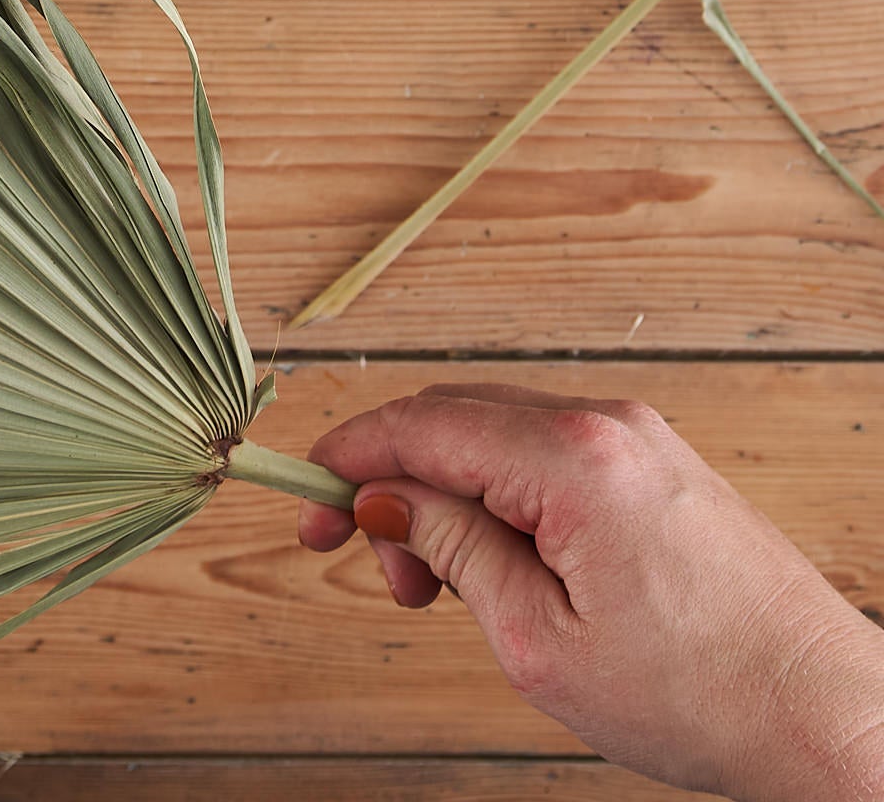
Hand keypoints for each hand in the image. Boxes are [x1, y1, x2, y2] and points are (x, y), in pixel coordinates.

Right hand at [297, 383, 883, 798]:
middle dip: (394, 485)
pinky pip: (546, 452)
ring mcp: (638, 436)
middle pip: (452, 417)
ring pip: (495, 433)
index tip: (305, 510)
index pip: (421, 425)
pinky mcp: (658, 463)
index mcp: (572, 457)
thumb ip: (451, 550)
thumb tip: (385, 498)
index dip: (348, 462)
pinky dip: (499, 494)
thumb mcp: (541, 640)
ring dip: (446, 494)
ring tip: (441, 587)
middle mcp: (604, 421)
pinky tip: (498, 563)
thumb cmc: (703, 696)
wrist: (834, 719)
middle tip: (376, 571)